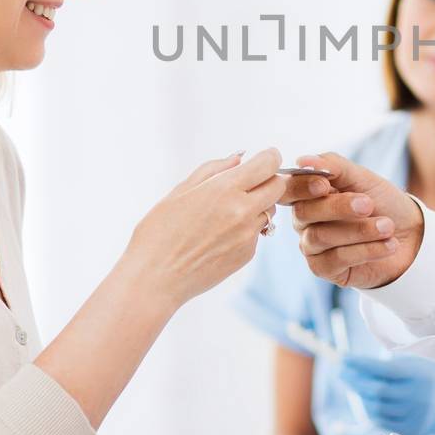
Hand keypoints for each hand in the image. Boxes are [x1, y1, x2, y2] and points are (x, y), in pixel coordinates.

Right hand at [125, 149, 285, 306]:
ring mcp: (247, 235)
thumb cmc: (158, 232)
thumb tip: (239, 158)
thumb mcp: (180, 191)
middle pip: (279, 186)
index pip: (269, 163)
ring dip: (258, 206)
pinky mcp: (247, 254)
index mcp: (224, 189)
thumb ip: (213, 170)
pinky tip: (221, 235)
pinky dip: (247, 228)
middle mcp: (242, 211)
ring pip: (270, 210)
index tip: (263, 159)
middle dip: (268, 180)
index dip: (269, 157)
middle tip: (249, 184)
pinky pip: (257, 232)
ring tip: (227, 213)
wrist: (155, 277)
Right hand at [280, 151, 423, 287]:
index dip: (302, 187)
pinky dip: (366, 249)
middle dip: (338, 207)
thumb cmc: (381, 202)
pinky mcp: (324, 269)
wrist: (410, 234)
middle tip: (368, 204)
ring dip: (358, 230)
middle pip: (303, 212)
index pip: (289, 190)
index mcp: (307, 195)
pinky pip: (336, 259)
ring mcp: (311, 247)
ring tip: (387, 226)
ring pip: (320, 237)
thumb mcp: (361, 177)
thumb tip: (302, 161)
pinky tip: (389, 244)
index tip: (325, 184)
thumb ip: (334, 166)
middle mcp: (304, 221)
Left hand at [338, 355, 434, 434]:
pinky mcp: (412, 430)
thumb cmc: (423, 375)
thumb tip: (353, 365)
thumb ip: (387, 364)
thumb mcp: (411, 362)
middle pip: (377, 391)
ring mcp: (415, 416)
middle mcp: (418, 397)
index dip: (360, 364)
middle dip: (355, 380)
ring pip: (377, 408)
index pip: (383, 369)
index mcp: (418, 375)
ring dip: (359, 396)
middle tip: (341, 371)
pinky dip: (369, 411)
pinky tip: (364, 400)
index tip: (343, 357)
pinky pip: (383, 422)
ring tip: (352, 384)